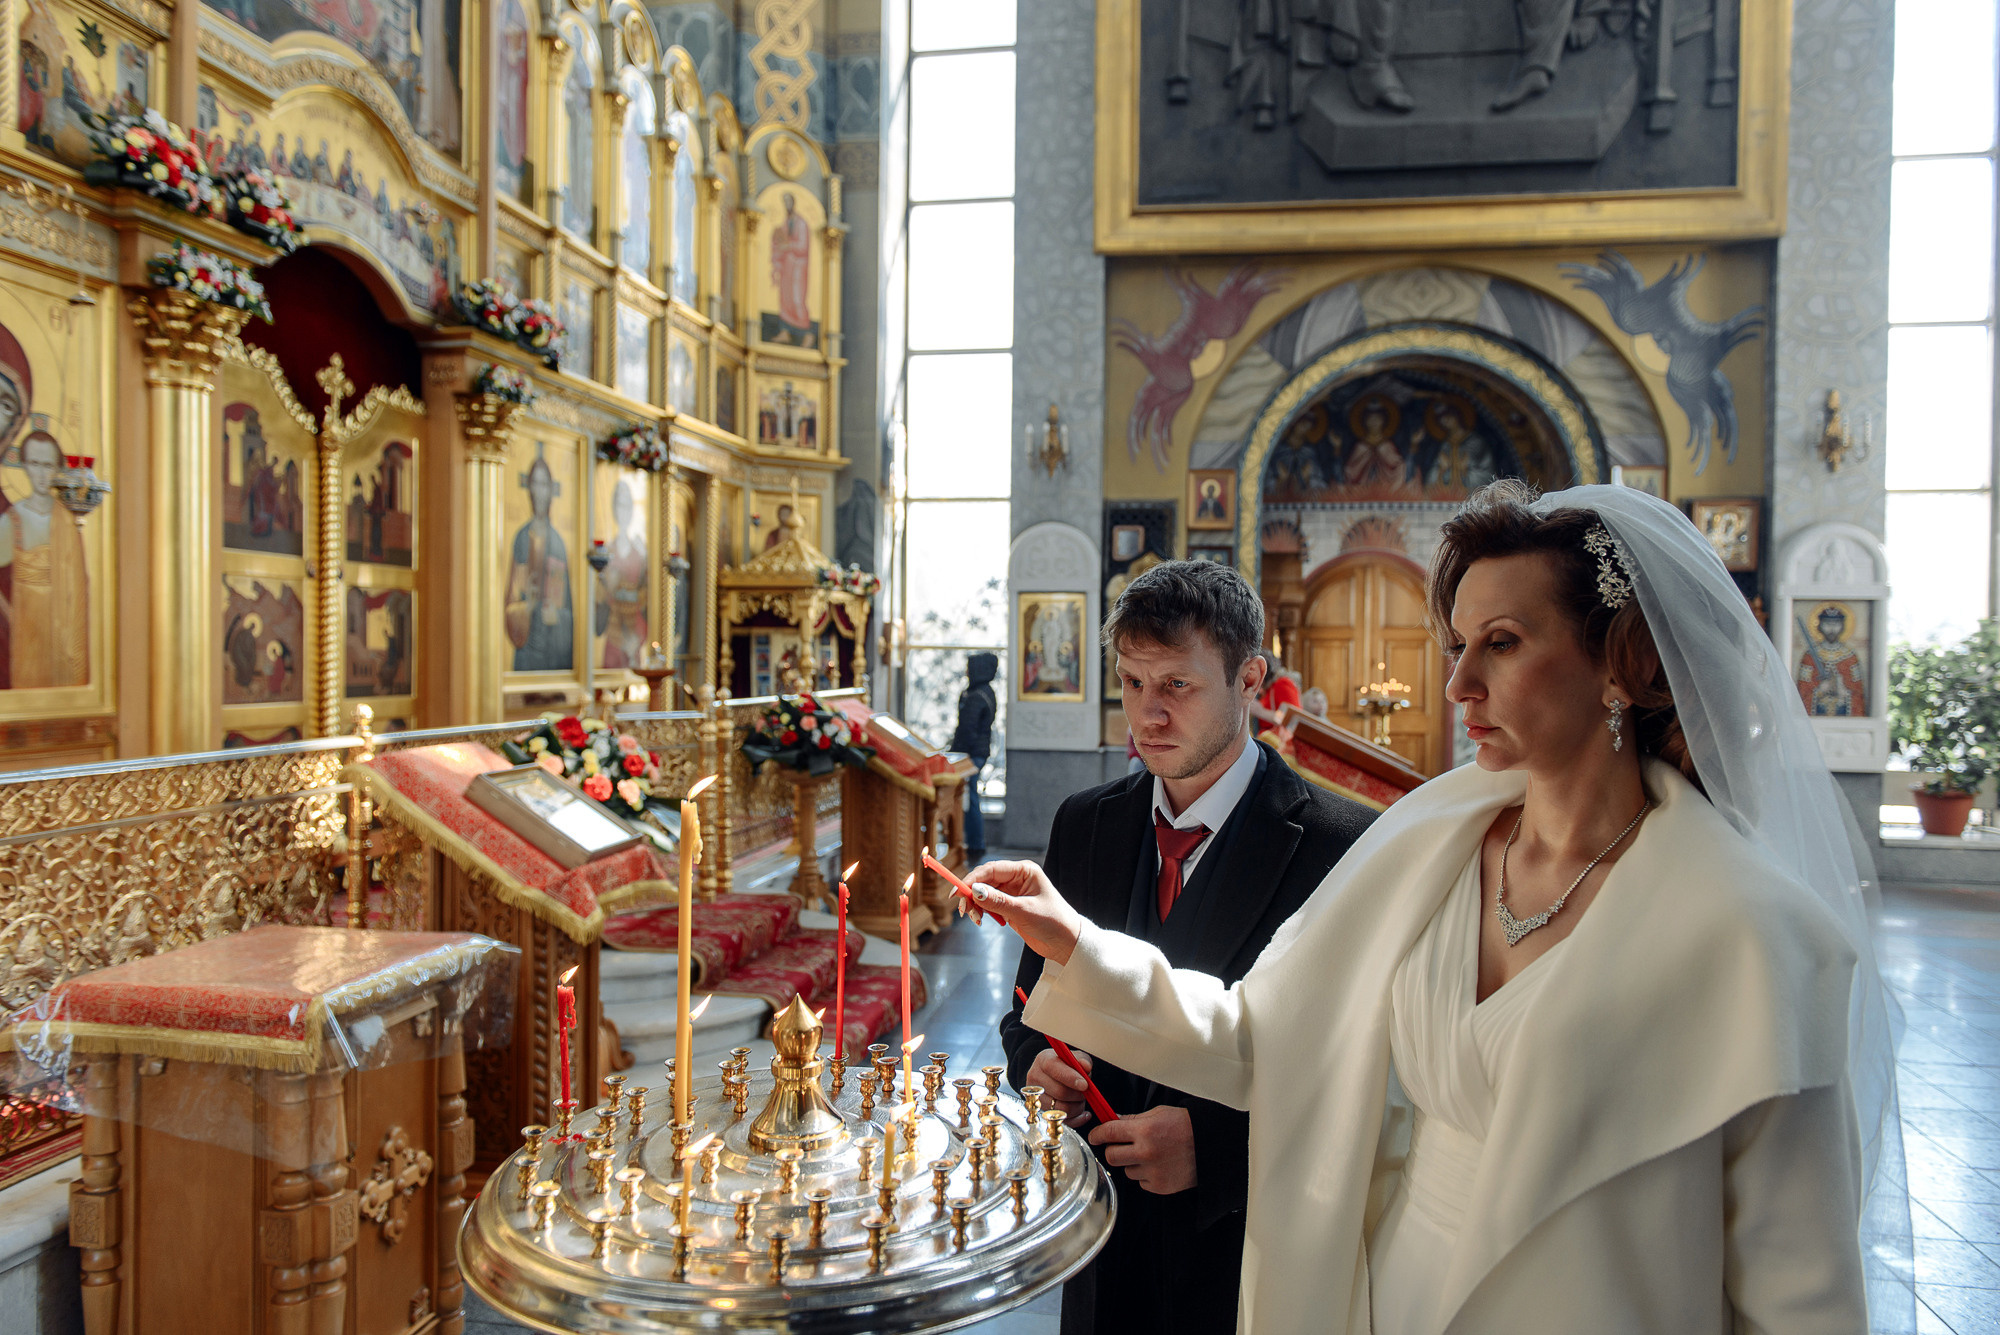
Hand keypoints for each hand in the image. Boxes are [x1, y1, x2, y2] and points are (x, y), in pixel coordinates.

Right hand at [965, 860, 1082, 965]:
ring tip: (974, 919)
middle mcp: (1017, 879)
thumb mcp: (1024, 911)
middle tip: (962, 910)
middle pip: (985, 880)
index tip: (957, 892)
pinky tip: (981, 919)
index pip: (991, 869)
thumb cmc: (1053, 922)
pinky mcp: (1009, 906)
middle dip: (971, 894)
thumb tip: (975, 891)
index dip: (972, 879)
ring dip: (975, 905)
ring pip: (984, 893)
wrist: (1066, 943)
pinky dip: (981, 911)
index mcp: (1024, 871)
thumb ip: (998, 901)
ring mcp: (1012, 893)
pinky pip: (988, 904)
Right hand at [1026, 1047, 1093, 1127]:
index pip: (1053, 1068)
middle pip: (1059, 1092)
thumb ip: (1082, 1060)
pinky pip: (1064, 1122)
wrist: (1053, 1077)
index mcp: (1043, 1060)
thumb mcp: (1074, 1058)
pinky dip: (1078, 1118)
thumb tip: (1085, 1067)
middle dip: (1078, 1094)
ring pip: (1062, 1109)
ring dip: (1077, 1106)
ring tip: (1080, 1099)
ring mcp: (1036, 1097)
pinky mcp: (1042, 1113)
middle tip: (1085, 1091)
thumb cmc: (1066, 1067)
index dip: (1070, 1077)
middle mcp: (1035, 1078)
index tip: (1084, 1084)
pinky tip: (1084, 1113)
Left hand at [1089, 1106, 1195, 1194]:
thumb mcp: (1158, 1114)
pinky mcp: (1160, 1186)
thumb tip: (1113, 1122)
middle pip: (1112, 1156)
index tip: (1095, 1137)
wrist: (1211, 1147)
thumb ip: (1133, 1120)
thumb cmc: (1186, 1126)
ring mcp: (1153, 1171)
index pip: (1109, 1132)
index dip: (1097, 1134)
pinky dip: (1146, 1175)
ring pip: (1127, 1170)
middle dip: (1113, 1150)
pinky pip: (1141, 1182)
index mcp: (1144, 1130)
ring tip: (1150, 1154)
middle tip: (1121, 1146)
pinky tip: (1159, 1165)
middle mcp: (1146, 1152)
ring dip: (1132, 1163)